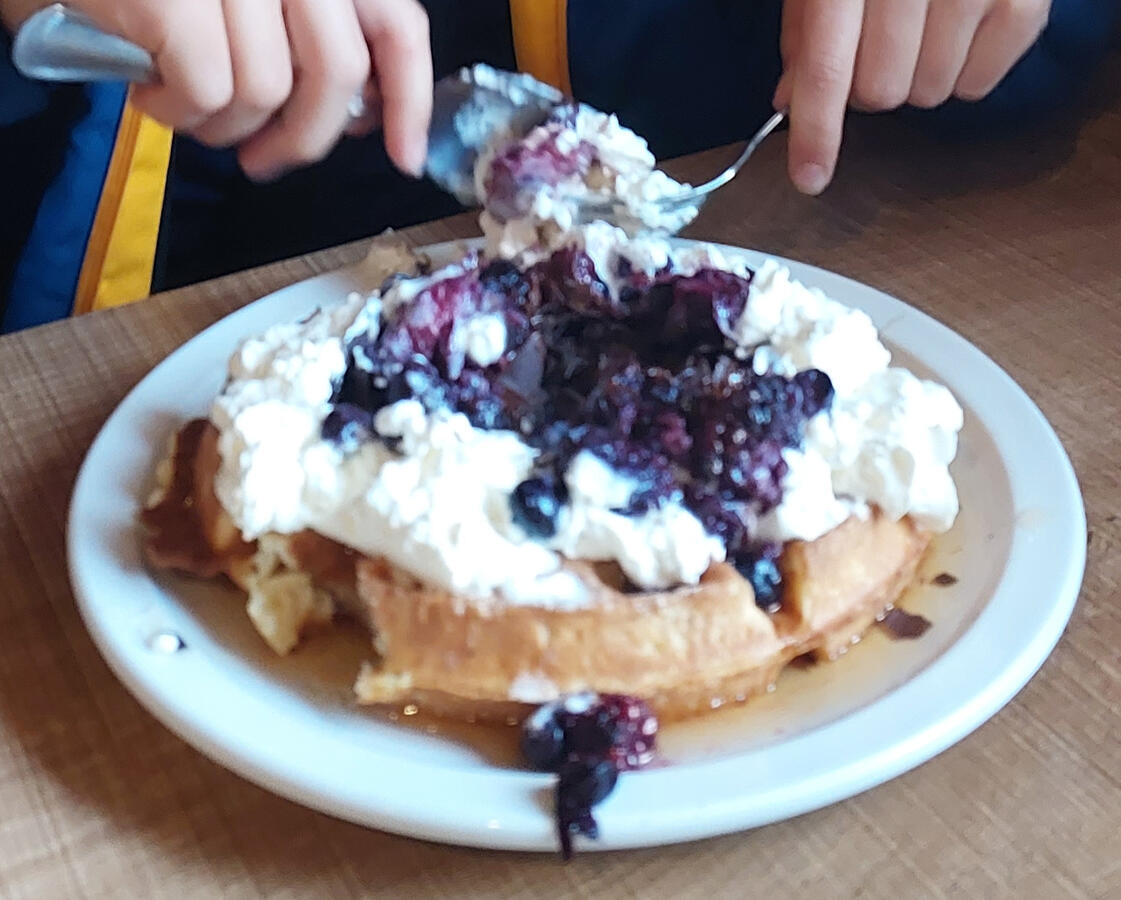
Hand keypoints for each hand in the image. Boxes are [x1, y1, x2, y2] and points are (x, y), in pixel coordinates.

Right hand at [3, 0, 432, 179]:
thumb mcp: (250, 0)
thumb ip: (309, 36)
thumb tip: (358, 115)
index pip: (398, 24)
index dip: (410, 101)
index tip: (405, 159)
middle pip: (338, 72)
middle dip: (307, 138)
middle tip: (268, 160)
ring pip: (270, 91)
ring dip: (227, 126)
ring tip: (186, 108)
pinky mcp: (178, 0)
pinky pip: (211, 93)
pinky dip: (180, 114)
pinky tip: (151, 95)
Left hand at [774, 0, 1050, 194]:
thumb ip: (806, 30)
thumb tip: (789, 100)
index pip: (828, 68)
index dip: (816, 132)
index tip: (809, 178)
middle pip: (881, 92)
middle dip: (868, 87)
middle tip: (874, 48)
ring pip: (929, 92)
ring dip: (915, 77)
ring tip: (921, 28)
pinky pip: (979, 84)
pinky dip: (962, 71)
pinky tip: (956, 30)